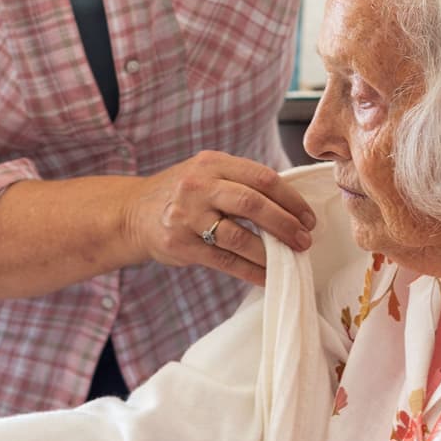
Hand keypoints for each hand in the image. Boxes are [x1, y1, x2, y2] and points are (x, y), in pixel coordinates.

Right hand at [125, 151, 315, 287]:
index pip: (262, 177)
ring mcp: (187, 216)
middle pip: (253, 203)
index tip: (308, 218)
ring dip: (270, 251)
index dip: (291, 200)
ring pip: (240, 236)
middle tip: (304, 240)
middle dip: (285, 224)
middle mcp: (198, 185)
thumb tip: (291, 205)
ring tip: (289, 258)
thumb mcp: (206, 174)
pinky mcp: (182, 245)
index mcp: (212, 163)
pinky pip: (225, 261)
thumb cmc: (182, 194)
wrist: (132, 213)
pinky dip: (251, 271)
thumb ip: (241, 182)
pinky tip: (267, 276)